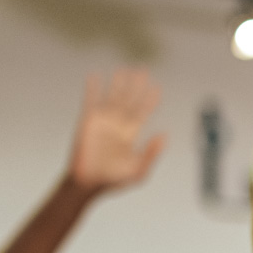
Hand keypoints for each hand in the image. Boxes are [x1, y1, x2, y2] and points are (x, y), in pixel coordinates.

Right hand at [67, 69, 164, 194]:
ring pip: (112, 97)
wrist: (88, 183)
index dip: (149, 100)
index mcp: (130, 134)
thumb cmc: (113, 181)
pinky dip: (92, 89)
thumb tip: (165, 136)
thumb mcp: (138, 170)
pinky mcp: (87, 121)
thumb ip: (151, 153)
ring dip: (117, 83)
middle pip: (129, 100)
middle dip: (136, 85)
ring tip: (124, 69)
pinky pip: (90, 101)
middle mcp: (117, 125)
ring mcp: (102, 122)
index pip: (142, 112)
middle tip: (143, 70)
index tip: (156, 87)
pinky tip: (95, 76)